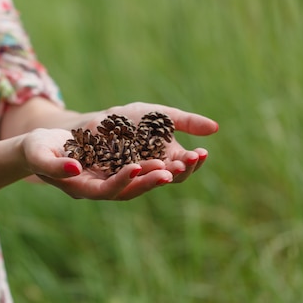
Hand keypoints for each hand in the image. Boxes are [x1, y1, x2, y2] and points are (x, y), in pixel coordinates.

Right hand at [20, 128, 174, 200]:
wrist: (39, 146)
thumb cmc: (35, 150)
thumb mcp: (39, 155)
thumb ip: (54, 165)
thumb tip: (75, 168)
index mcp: (80, 187)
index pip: (104, 190)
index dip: (121, 181)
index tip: (136, 167)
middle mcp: (97, 187)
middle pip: (126, 191)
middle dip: (148, 182)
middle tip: (169, 172)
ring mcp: (106, 177)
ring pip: (135, 181)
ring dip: (155, 174)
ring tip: (176, 165)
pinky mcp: (112, 166)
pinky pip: (135, 167)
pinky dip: (151, 163)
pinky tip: (168, 153)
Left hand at [89, 102, 218, 183]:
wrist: (87, 125)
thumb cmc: (124, 121)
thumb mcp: (156, 115)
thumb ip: (183, 121)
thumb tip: (215, 128)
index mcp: (160, 162)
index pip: (181, 168)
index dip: (192, 162)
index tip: (200, 152)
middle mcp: (143, 176)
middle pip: (163, 179)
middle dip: (175, 172)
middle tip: (183, 162)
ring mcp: (120, 182)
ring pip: (139, 187)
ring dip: (152, 179)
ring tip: (163, 170)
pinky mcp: (95, 184)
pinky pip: (109, 186)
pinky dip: (122, 179)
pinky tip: (133, 168)